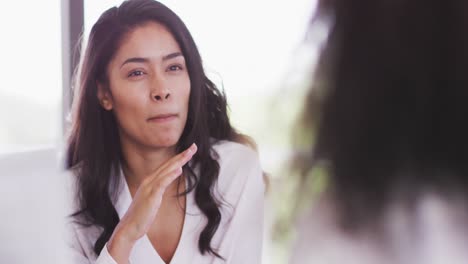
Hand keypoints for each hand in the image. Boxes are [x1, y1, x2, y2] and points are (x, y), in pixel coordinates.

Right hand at [107, 143, 196, 262]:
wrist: (129, 227)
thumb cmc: (141, 215)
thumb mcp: (153, 197)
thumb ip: (160, 186)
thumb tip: (172, 175)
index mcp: (150, 181)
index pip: (167, 166)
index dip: (179, 157)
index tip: (190, 151)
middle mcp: (149, 181)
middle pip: (168, 165)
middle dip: (182, 155)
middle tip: (194, 146)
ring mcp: (149, 187)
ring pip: (166, 170)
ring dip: (178, 161)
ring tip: (189, 153)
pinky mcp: (151, 196)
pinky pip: (162, 183)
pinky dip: (170, 175)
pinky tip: (179, 169)